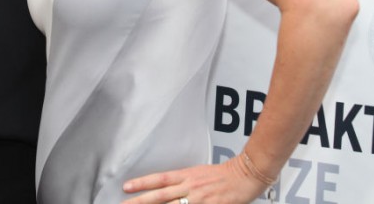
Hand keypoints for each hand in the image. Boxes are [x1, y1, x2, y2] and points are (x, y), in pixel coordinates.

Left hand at [121, 158, 267, 203]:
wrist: (246, 174)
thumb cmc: (223, 174)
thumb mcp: (199, 173)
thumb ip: (183, 182)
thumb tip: (166, 188)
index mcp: (187, 175)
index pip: (159, 179)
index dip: (142, 183)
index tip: (127, 187)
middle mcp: (190, 187)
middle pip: (161, 196)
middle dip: (141, 202)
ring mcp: (199, 199)